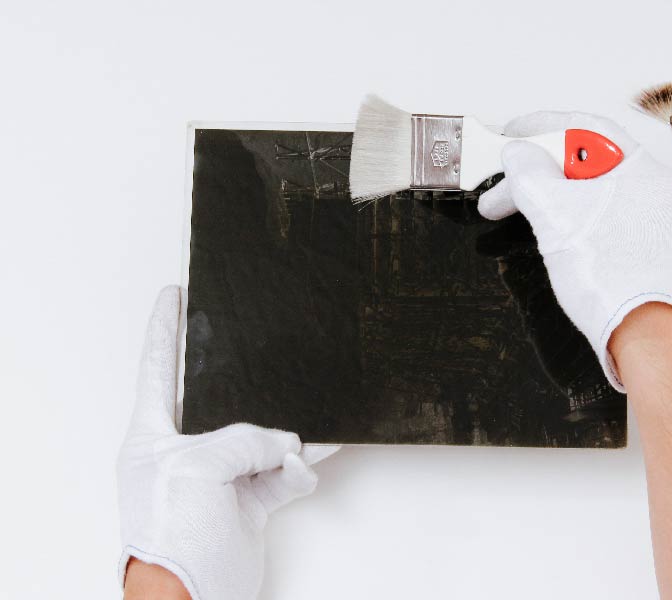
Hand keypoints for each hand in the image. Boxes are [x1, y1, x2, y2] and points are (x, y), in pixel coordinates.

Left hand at [117, 286, 337, 599]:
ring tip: (309, 427)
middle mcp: (187, 451)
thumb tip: (285, 441)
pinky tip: (307, 465)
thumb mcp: (197, 469)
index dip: (167, 328)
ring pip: (262, 438)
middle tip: (267, 352)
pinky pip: (281, 472)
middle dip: (250, 383)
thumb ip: (243, 439)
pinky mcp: (248, 501)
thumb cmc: (170, 539)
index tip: (174, 294)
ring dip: (286, 437)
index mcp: (154, 435)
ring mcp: (220, 477)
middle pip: (222, 401)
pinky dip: (297, 470)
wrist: (192, 598)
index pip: (159, 367)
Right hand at [478, 112, 671, 390]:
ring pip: (593, 194)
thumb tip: (519, 154)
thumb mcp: (555, 216)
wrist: (650, 340)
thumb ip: (530, 174)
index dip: (541, 125)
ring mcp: (655, 223)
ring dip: (549, 200)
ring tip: (517, 215)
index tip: (512, 133)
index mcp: (641, 170)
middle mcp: (655, 191)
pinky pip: (605, 219)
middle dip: (537, 172)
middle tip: (503, 187)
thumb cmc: (618, 283)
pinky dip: (572, 220)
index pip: (586, 128)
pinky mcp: (649, 252)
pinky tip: (552, 235)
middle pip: (587, 163)